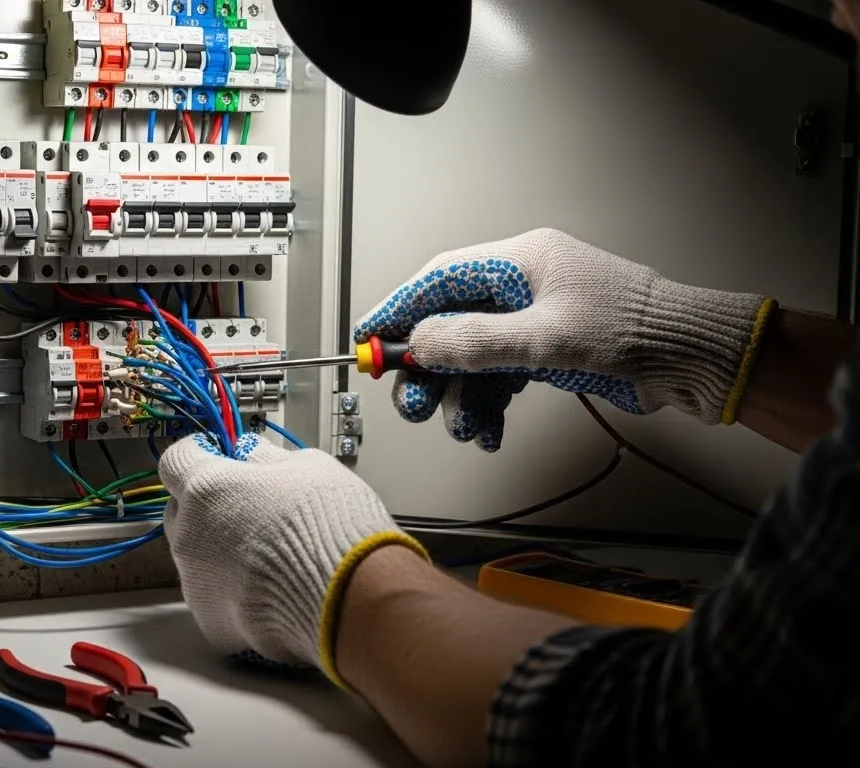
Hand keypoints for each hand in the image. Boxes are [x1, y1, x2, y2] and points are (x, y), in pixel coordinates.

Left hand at [158, 433, 427, 683]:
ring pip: (193, 556)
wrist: (354, 600)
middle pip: (179, 510)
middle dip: (204, 503)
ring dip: (217, 548)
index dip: (197, 453)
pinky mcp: (212, 623)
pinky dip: (230, 589)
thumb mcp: (309, 466)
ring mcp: (197, 584)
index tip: (213, 453)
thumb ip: (266, 457)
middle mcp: (190, 537)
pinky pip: (211, 596)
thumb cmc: (333, 529)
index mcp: (208, 490)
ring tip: (264, 551)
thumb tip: (250, 453)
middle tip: (244, 503)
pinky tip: (266, 586)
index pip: (176, 461)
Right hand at [353, 228, 775, 451]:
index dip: (399, 309)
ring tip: (462, 427)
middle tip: (412, 400)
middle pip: (450, 325)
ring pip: (472, 359)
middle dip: (428, 367)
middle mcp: (522, 288)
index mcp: (521, 262)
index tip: (368, 339)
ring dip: (460, 397)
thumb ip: (478, 341)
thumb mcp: (547, 338)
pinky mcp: (547, 354)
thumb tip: (422, 341)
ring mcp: (533, 322)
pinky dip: (488, 406)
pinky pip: (498, 378)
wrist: (695, 361)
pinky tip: (488, 431)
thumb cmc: (636, 331)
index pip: (440, 280)